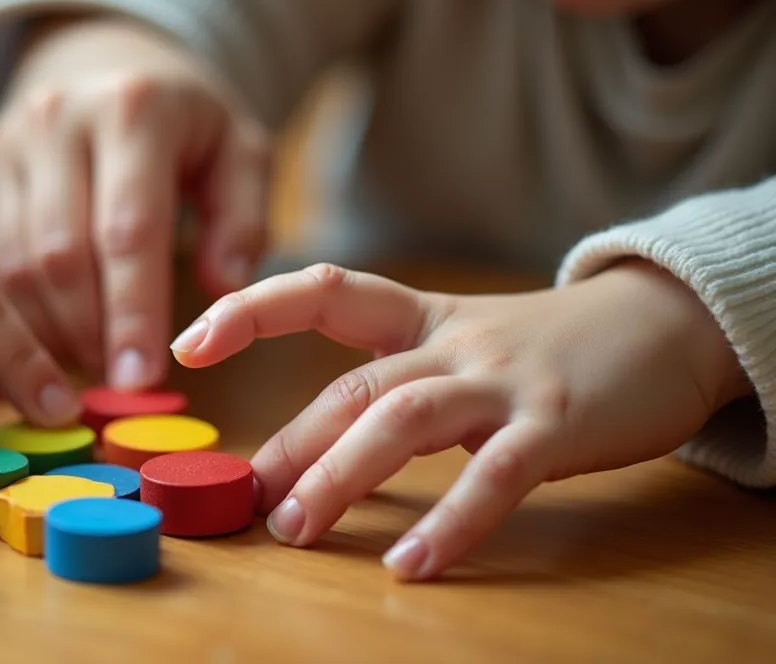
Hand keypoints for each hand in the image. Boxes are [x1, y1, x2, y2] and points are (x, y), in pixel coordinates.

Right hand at [0, 17, 272, 388]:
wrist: (98, 57)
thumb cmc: (182, 119)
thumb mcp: (239, 149)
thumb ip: (242, 218)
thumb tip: (223, 289)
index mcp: (133, 109)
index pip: (128, 229)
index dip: (132, 312)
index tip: (143, 379)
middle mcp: (57, 119)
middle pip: (61, 253)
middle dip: (89, 332)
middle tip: (119, 386)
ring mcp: (8, 145)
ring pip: (15, 265)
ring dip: (52, 332)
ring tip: (92, 367)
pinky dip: (22, 315)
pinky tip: (56, 342)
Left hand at [170, 261, 749, 579]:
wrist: (666, 325)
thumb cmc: (546, 349)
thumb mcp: (461, 344)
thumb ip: (394, 382)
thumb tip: (307, 451)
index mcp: (423, 316)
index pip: (326, 291)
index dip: (253, 309)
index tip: (189, 341)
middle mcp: (454, 341)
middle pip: (356, 384)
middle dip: (293, 444)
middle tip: (248, 500)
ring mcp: (505, 379)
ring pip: (405, 417)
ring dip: (342, 474)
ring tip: (297, 528)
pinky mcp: (557, 423)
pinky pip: (495, 474)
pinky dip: (451, 520)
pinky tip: (414, 564)